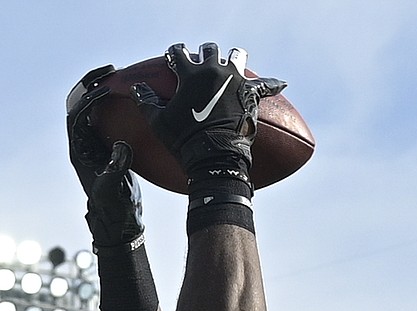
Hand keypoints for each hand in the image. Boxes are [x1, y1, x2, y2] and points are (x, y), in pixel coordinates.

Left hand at [67, 65, 144, 246]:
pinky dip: (114, 102)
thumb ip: (116, 168)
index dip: (87, 100)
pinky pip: (107, 117)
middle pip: (79, 105)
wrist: (118, 221)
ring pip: (92, 108)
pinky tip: (130, 94)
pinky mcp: (108, 146)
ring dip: (101, 90)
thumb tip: (122, 148)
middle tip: (108, 71)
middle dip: (90, 85)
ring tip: (116, 74)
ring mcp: (95, 144)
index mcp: (80, 151)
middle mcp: (84, 144)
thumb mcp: (114, 189)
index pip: (75, 117)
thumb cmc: (113, 208)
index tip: (105, 91)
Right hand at [133, 42, 285, 182]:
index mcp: (190, 72)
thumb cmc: (183, 140)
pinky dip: (271, 84)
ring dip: (232, 57)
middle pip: (210, 49)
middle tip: (202, 60)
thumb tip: (135, 88)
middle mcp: (214, 69)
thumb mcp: (158, 122)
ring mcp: (235, 79)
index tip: (173, 58)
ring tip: (231, 63)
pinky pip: (265, 85)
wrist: (213, 156)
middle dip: (204, 53)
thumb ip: (146, 101)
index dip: (174, 54)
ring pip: (236, 55)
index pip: (179, 52)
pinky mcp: (250, 93)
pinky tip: (280, 83)